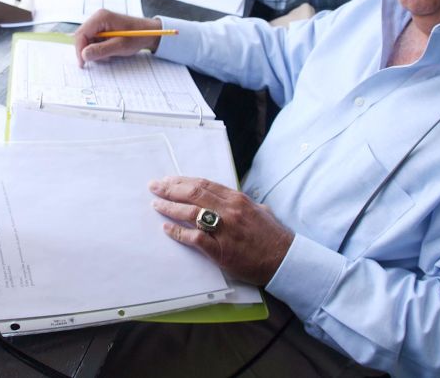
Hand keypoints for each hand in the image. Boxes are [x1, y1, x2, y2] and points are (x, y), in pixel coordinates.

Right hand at [73, 9, 162, 67]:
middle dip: (87, 50)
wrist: (149, 33)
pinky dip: (99, 48)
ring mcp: (99, 23)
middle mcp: (98, 18)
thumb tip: (84, 55)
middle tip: (98, 60)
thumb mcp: (120, 46)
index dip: (79, 49)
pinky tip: (109, 51)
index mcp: (101, 17)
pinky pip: (94, 40)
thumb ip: (101, 50)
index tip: (83, 63)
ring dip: (94, 50)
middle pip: (82, 37)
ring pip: (87, 40)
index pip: (81, 34)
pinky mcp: (102, 28)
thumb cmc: (137, 36)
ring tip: (109, 55)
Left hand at [149, 176, 293, 285]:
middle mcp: (229, 210)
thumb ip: (243, 203)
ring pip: (190, 213)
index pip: (203, 184)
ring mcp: (224, 229)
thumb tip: (231, 199)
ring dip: (169, 208)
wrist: (285, 260)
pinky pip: (194, 238)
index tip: (168, 179)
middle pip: (193, 194)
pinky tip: (166, 229)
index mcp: (237, 199)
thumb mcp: (260, 210)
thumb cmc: (274, 236)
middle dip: (170, 189)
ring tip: (156, 204)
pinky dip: (178, 232)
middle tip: (154, 186)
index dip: (183, 181)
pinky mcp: (221, 250)